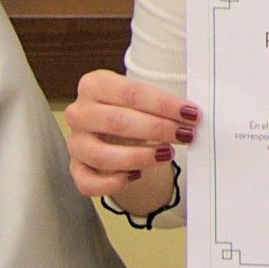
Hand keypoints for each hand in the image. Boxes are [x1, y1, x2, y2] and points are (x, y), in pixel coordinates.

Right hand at [62, 67, 192, 209]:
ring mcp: (75, 142)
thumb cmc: (130, 111)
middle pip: (117, 122)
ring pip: (102, 155)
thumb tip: (192, 115)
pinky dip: (114, 182)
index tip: (191, 113)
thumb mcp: (142, 100)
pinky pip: (90, 182)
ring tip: (167, 154)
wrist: (112, 132)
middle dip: (157, 129)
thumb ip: (161, 105)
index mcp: (93, 85)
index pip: (130, 93)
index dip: (163, 104)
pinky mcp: (76, 168)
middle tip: (185, 135)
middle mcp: (79, 113)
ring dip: (140, 157)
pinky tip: (137, 175)